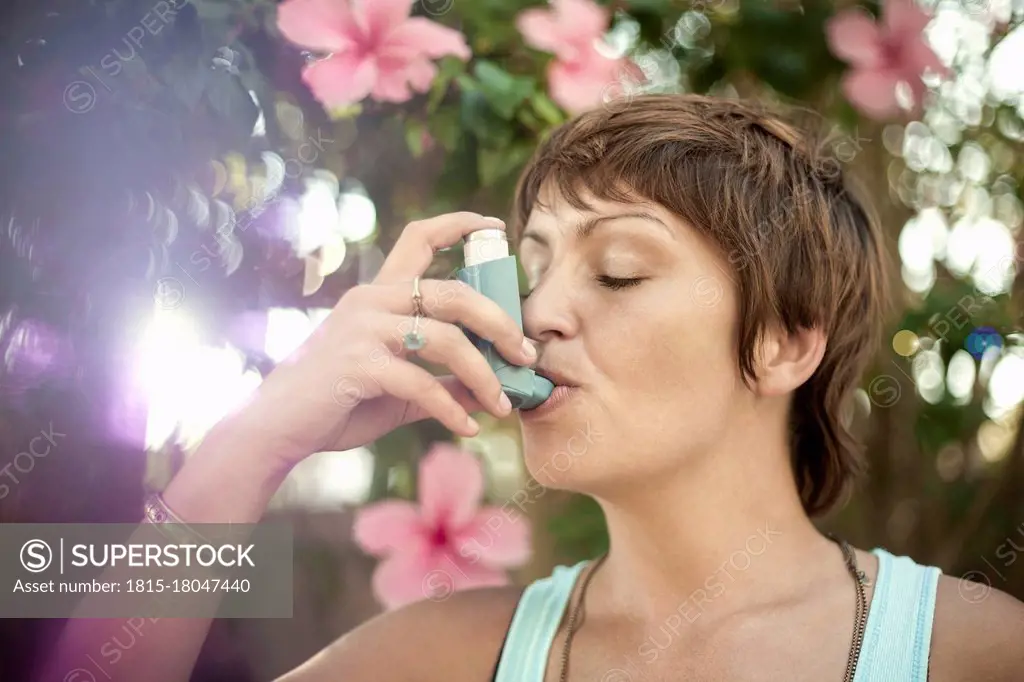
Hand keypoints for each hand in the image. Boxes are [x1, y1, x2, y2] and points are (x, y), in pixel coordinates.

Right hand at [240, 212, 536, 469]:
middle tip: (526, 353)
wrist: (278, 427)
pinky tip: (467, 429)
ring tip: (503, 405)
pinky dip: (451, 409)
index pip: (419, 237)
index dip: (459, 224)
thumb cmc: (338, 403)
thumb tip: (492, 393)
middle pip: (454, 293)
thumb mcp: (399, 389)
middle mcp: (371, 300)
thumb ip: (442, 384)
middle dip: (500, 322)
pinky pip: (421, 382)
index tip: (495, 227)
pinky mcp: (357, 364)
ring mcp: (363, 329)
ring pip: (446, 339)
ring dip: (484, 375)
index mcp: (379, 294)